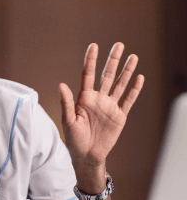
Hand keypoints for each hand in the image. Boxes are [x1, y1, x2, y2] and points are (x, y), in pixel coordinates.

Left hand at [59, 43, 143, 168]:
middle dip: (112, 60)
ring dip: (126, 72)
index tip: (94, 46)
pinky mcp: (120, 116)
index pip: (88, 75)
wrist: (87, 155)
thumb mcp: (68, 120)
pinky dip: (134, 90)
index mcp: (84, 98)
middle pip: (107, 75)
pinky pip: (128, 100)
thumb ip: (66, 102)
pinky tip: (139, 78)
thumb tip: (61, 84)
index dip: (91, 60)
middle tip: (119, 44)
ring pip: (119, 85)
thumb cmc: (74, 139)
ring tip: (133, 57)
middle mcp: (98, 99)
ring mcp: (110, 106)